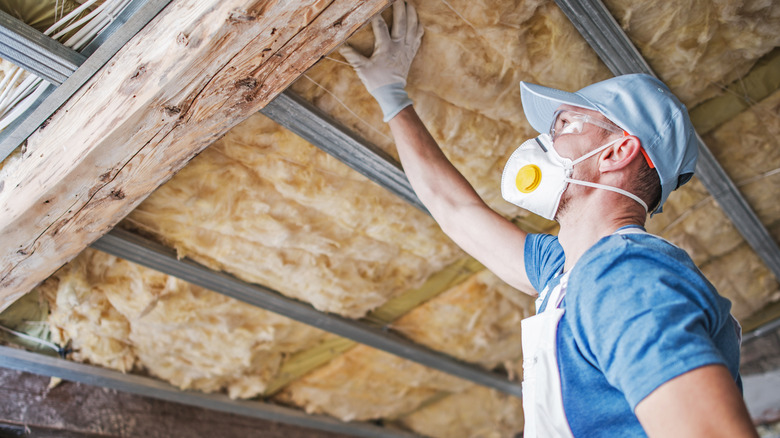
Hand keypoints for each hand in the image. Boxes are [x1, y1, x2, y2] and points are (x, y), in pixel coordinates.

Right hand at [339, 1, 423, 120]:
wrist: (392, 93)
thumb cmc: (376, 81)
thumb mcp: (362, 69)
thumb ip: (352, 56)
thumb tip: (341, 45)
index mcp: (386, 48)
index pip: (381, 27)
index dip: (377, 16)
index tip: (375, 7)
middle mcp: (399, 46)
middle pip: (401, 23)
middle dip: (400, 9)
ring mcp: (407, 49)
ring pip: (413, 28)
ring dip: (412, 15)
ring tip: (409, 4)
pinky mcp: (411, 53)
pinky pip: (418, 37)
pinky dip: (418, 28)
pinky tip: (417, 20)